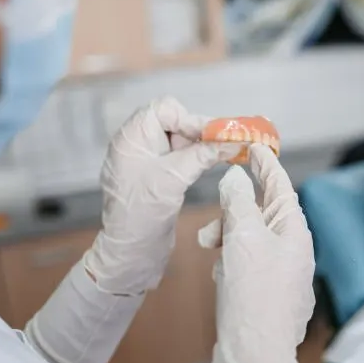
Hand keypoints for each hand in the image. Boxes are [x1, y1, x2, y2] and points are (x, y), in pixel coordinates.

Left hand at [84, 97, 224, 295]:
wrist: (129, 253)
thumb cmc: (142, 214)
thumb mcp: (174, 178)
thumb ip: (202, 155)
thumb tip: (233, 140)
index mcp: (131, 137)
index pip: (165, 109)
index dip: (191, 119)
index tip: (214, 135)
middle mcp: (136, 144)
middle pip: (175, 123)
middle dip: (201, 132)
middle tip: (228, 143)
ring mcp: (146, 161)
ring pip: (180, 141)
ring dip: (202, 146)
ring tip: (227, 153)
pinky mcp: (156, 177)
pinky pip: (179, 158)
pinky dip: (197, 159)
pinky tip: (213, 163)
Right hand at [198, 145, 315, 362]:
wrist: (255, 355)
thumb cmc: (253, 295)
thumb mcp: (243, 237)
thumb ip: (238, 201)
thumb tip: (237, 178)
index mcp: (295, 231)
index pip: (280, 185)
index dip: (264, 163)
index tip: (252, 144)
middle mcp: (294, 251)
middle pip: (263, 212)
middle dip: (234, 208)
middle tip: (212, 218)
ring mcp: (283, 275)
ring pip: (251, 239)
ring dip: (227, 235)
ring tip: (208, 246)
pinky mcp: (267, 295)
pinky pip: (247, 263)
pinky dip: (231, 259)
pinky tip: (220, 272)